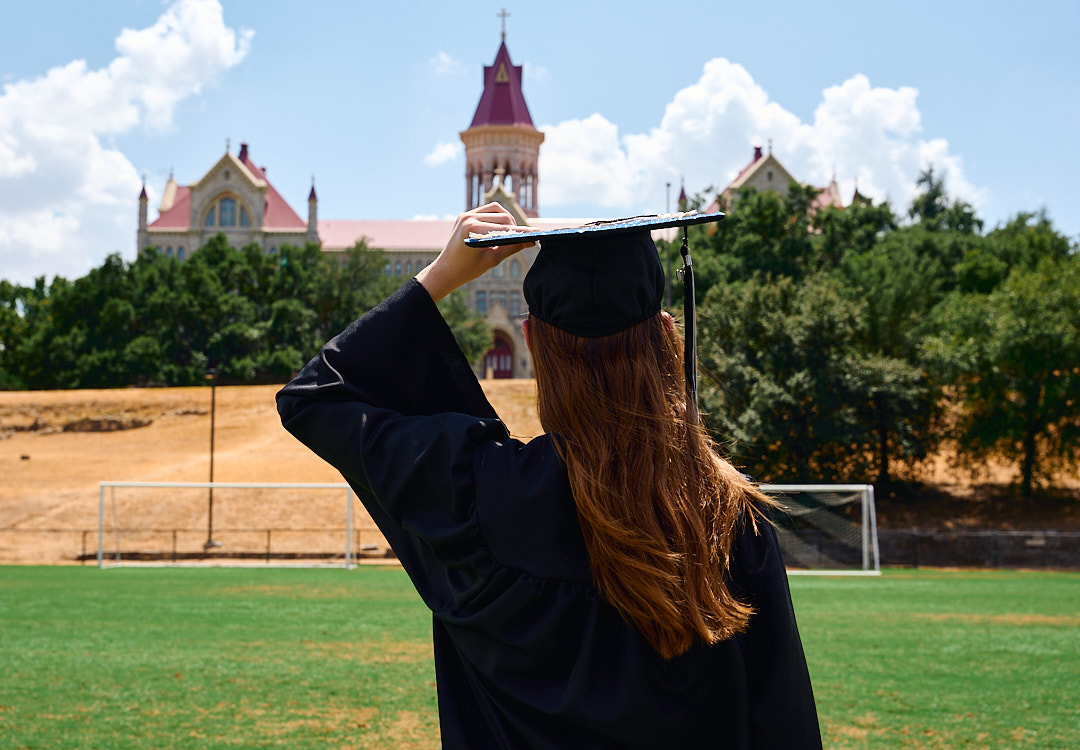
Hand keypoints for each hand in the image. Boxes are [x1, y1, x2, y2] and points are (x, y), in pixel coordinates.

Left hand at [416, 203, 535, 302]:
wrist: (445, 271)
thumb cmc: (467, 270)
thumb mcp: (492, 260)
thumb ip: (512, 248)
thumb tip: (531, 242)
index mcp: (474, 229)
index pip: (505, 227)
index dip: (522, 231)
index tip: (536, 233)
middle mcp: (468, 217)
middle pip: (502, 215)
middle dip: (515, 226)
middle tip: (523, 238)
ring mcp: (465, 215)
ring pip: (495, 208)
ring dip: (506, 219)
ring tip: (511, 233)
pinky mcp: (464, 216)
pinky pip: (485, 211)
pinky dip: (495, 218)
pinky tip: (500, 229)